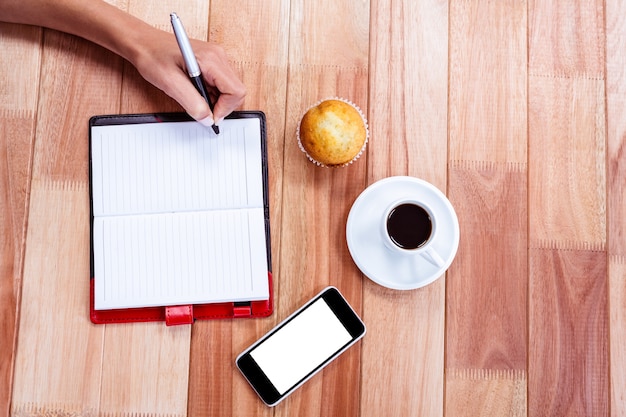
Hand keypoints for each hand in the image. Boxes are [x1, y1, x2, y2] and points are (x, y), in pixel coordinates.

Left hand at [130, 27, 245, 125]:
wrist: (143, 43)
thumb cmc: (152, 56)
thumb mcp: (170, 84)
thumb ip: (192, 103)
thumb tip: (207, 119)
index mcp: (211, 59)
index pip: (236, 91)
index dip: (225, 109)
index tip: (210, 117)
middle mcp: (218, 56)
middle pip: (236, 91)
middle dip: (221, 106)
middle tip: (202, 110)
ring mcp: (217, 58)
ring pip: (229, 89)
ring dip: (215, 100)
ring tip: (194, 97)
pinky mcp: (212, 62)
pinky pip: (220, 84)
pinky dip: (211, 94)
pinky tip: (195, 91)